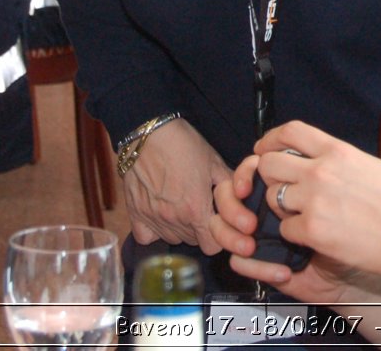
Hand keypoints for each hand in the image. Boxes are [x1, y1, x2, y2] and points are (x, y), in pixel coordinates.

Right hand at [122, 118, 231, 253]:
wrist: (149, 133)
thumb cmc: (184, 144)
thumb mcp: (215, 163)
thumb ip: (231, 189)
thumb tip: (245, 207)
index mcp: (196, 209)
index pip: (212, 247)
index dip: (219, 236)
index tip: (218, 221)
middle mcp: (174, 220)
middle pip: (194, 242)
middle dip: (201, 228)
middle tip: (200, 206)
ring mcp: (153, 219)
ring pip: (173, 239)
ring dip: (181, 228)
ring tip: (181, 204)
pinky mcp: (135, 215)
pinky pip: (148, 237)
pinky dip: (155, 230)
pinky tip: (161, 213)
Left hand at [211, 154, 380, 306]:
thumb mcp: (380, 166)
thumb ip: (349, 161)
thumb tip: (336, 162)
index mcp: (339, 151)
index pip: (291, 132)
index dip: (271, 139)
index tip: (265, 147)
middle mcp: (321, 171)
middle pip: (270, 163)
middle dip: (269, 175)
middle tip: (278, 186)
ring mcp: (314, 201)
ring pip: (273, 197)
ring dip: (282, 207)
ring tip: (302, 215)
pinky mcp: (313, 231)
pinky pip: (285, 229)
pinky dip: (294, 234)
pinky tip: (312, 236)